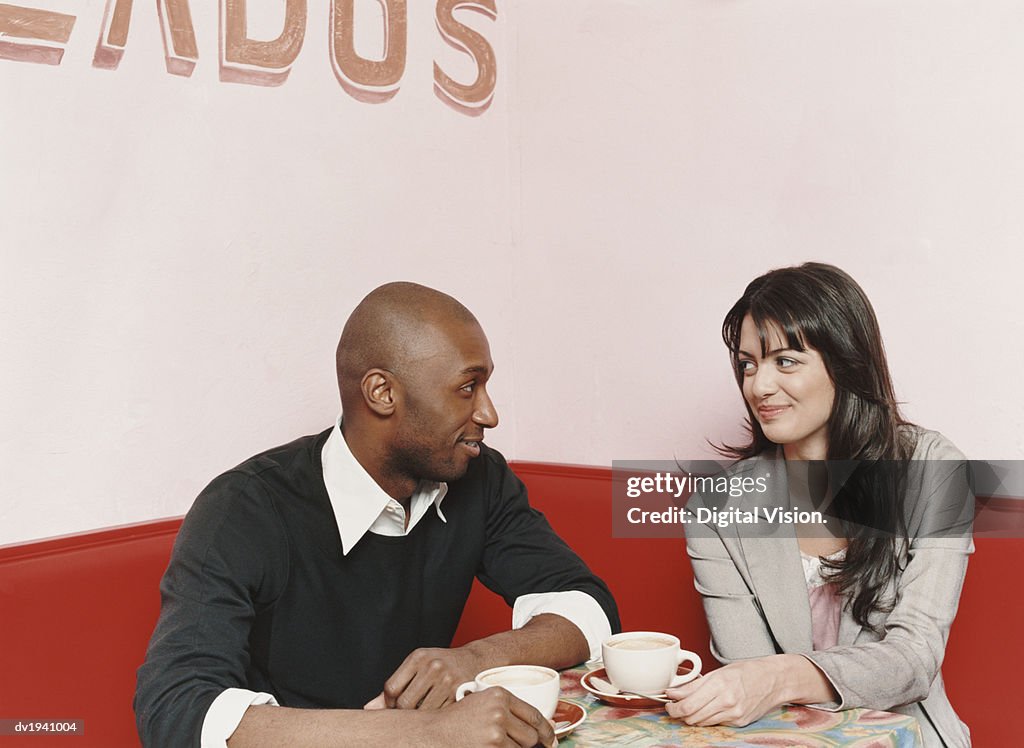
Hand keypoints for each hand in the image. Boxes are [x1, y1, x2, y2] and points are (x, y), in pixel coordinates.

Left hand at [379, 646, 486, 709]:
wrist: (476, 660)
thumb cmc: (442, 665)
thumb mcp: (418, 667)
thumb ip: (395, 686)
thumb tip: (369, 708)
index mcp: (418, 657)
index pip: (391, 688)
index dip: (389, 702)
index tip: (396, 704)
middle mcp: (432, 666)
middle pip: (405, 703)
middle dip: (404, 712)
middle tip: (412, 710)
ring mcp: (447, 680)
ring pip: (421, 712)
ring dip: (421, 716)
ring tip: (426, 710)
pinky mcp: (460, 692)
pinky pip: (439, 715)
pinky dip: (436, 717)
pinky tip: (439, 710)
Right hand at [419, 688, 556, 747]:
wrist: (433, 732)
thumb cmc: (458, 719)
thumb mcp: (483, 703)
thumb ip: (510, 710)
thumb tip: (548, 726)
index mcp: (500, 694)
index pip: (535, 715)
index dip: (547, 730)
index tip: (551, 739)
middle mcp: (500, 709)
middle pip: (531, 735)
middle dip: (528, 744)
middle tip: (517, 743)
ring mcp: (496, 729)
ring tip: (494, 743)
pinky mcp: (491, 746)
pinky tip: (491, 746)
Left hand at [665, 659, 781, 726]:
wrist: (774, 680)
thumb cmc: (747, 671)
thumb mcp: (719, 672)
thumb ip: (694, 684)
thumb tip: (673, 693)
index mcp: (719, 684)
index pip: (687, 705)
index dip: (673, 708)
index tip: (668, 704)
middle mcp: (727, 701)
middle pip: (692, 717)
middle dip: (679, 714)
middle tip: (675, 707)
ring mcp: (734, 714)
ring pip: (702, 723)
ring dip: (692, 717)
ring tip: (691, 706)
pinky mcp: (739, 723)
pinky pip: (715, 724)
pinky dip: (708, 718)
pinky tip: (710, 708)